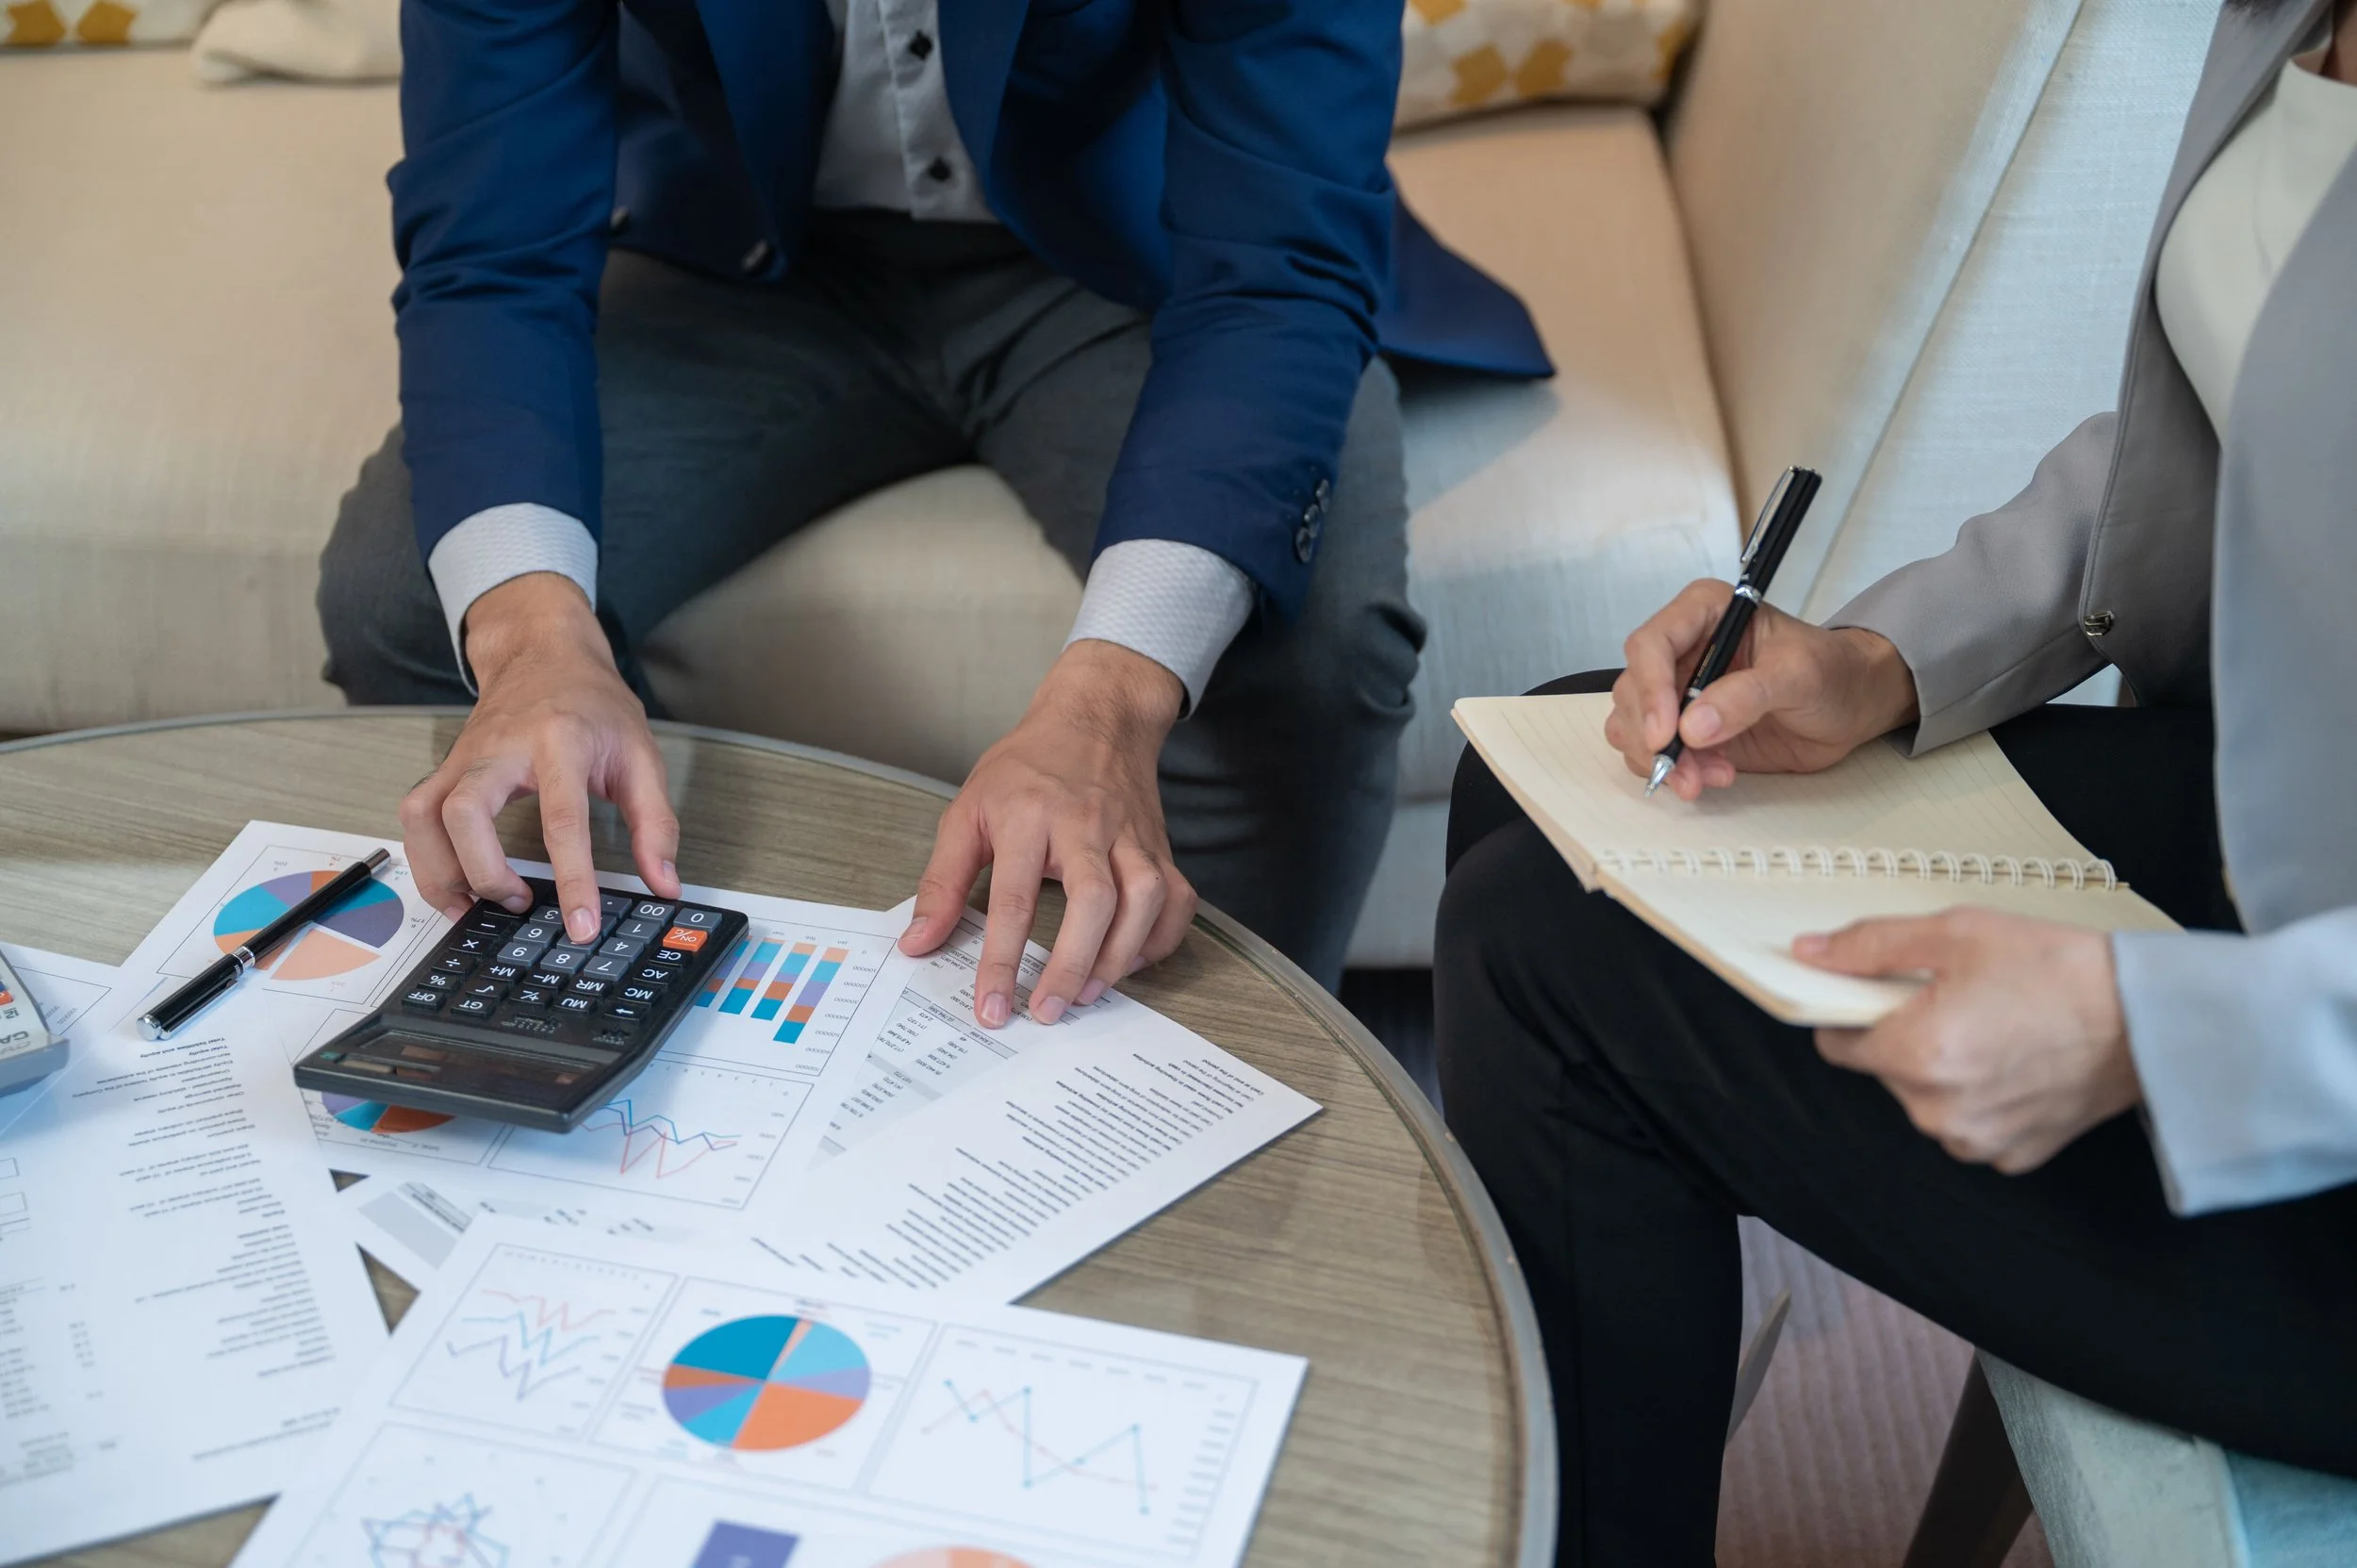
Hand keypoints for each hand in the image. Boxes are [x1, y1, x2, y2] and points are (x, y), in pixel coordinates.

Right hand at [398, 573, 680, 942]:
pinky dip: (424, 858)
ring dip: (441, 872)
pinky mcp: (445, 768)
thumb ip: (657, 823)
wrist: (544, 654)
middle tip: (519, 905)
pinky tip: (454, 885)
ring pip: (423, 816)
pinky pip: (415, 816)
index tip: (581, 925)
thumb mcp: (641, 755)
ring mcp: (464, 757)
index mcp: (561, 741)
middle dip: (485, 872)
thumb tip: (664, 883)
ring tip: (474, 908)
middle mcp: (501, 748)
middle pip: (465, 812)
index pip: (562, 818)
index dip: (572, 878)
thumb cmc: (592, 705)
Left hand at [900, 640, 1194, 1028]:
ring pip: (1144, 899)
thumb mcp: (968, 810)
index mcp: (1029, 816)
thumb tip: (917, 943)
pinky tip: (1130, 961)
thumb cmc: (1026, 768)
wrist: (1095, 717)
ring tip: (1087, 993)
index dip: (1001, 961)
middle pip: (1094, 901)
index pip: (1014, 898)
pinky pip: (1177, 898)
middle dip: (1071, 964)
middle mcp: (1085, 826)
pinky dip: (1160, 938)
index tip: (992, 1008)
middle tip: (1048, 1010)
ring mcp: (1131, 836)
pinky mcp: (1160, 847)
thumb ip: (941, 881)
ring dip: (1120, 955)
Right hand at [1606, 580, 1920, 799]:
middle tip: (1685, 772)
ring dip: (1660, 759)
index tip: (1667, 734)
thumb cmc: (1832, 672)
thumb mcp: (1799, 674)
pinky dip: (1672, 770)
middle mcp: (1681, 649)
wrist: (1851, 705)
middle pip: (1633, 690)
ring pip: (1632, 724)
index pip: (1651, 645)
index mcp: (1703, 613)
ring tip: (1705, 779)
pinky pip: (1653, 751)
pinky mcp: (1685, 728)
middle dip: (1653, 737)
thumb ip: (1747, 696)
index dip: (1650, 690)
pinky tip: (1711, 776)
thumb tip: (1694, 727)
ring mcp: (1679, 690)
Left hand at [1795, 909, 2140, 1172]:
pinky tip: (2018, 1064)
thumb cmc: (2058, 969)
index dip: (1856, 1014)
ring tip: (1998, 1030)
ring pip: (1927, 1101)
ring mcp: (1977, 1139)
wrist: (2150, 1017)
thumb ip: (1870, 946)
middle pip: (1886, 1071)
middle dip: (1908, 1037)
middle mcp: (1938, 1110)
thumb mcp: (1955, 934)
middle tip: (1962, 1001)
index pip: (1837, 1046)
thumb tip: (1810, 952)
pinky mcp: (2014, 1156)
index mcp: (1916, 1055)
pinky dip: (1984, 1099)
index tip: (1886, 995)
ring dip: (1945, 1072)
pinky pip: (1971, 1126)